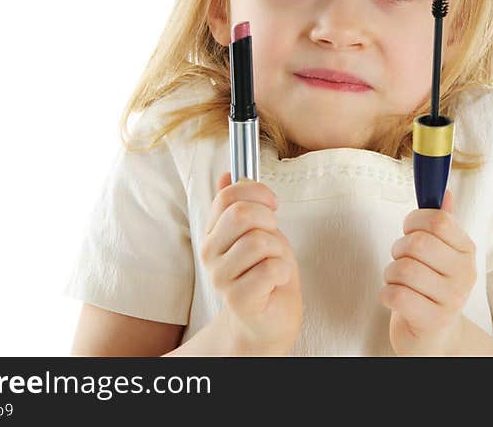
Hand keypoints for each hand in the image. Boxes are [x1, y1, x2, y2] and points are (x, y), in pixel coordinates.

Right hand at [199, 172, 302, 355]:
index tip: (272, 204)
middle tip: (273, 237)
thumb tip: (228, 174)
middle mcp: (209, 254)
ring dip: (278, 250)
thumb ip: (240, 205)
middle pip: (241, 215)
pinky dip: (282, 271)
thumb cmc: (266, 272)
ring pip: (258, 241)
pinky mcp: (238, 298)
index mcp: (212, 232)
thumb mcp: (256, 230)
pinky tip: (275, 281)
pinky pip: (270, 268)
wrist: (270, 317)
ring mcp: (221, 278)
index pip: (228, 196)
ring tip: (274, 262)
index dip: (257, 192)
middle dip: (269, 221)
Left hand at [379, 189, 477, 355]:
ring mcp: (451, 300)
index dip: (414, 221)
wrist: (435, 337)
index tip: (409, 231)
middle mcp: (464, 274)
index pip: (439, 219)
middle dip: (398, 249)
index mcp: (466, 251)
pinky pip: (396, 295)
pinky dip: (386, 294)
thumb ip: (443, 223)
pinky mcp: (432, 321)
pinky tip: (395, 299)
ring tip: (398, 282)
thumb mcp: (441, 254)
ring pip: (403, 269)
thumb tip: (444, 191)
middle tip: (401, 260)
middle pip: (418, 243)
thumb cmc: (431, 289)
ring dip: (390, 274)